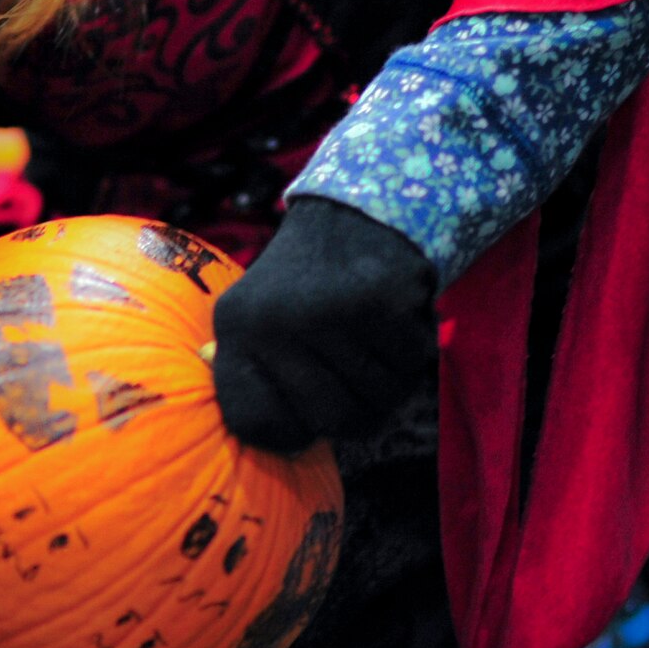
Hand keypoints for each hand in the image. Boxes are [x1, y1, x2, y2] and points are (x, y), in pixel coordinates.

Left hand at [210, 198, 437, 454]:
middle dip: (358, 406)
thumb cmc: (302, 283)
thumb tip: (266, 436)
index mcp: (235, 329)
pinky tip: (393, 315)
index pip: (258, 425)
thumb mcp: (253, 318)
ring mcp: (324, 312)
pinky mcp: (376, 300)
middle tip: (356, 371)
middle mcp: (272, 323)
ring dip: (391, 376)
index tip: (308, 401)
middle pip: (336, 421)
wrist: (349, 212)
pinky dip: (413, 347)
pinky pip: (413, 363)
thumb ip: (249, 375)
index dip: (293, 427)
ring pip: (383, 396)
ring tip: (372, 337)